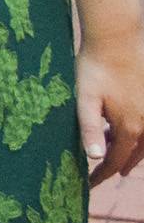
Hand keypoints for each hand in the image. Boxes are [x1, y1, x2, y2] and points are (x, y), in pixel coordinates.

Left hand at [77, 24, 143, 184]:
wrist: (117, 37)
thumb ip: (89, 128)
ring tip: (115, 153)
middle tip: (106, 175)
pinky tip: (122, 127)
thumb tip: (94, 157)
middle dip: (118, 164)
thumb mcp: (85, 99)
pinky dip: (137, 133)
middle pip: (134, 153)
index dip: (101, 175)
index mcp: (129, 126)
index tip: (89, 185)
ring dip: (130, 149)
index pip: (115, 160)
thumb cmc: (95, 67)